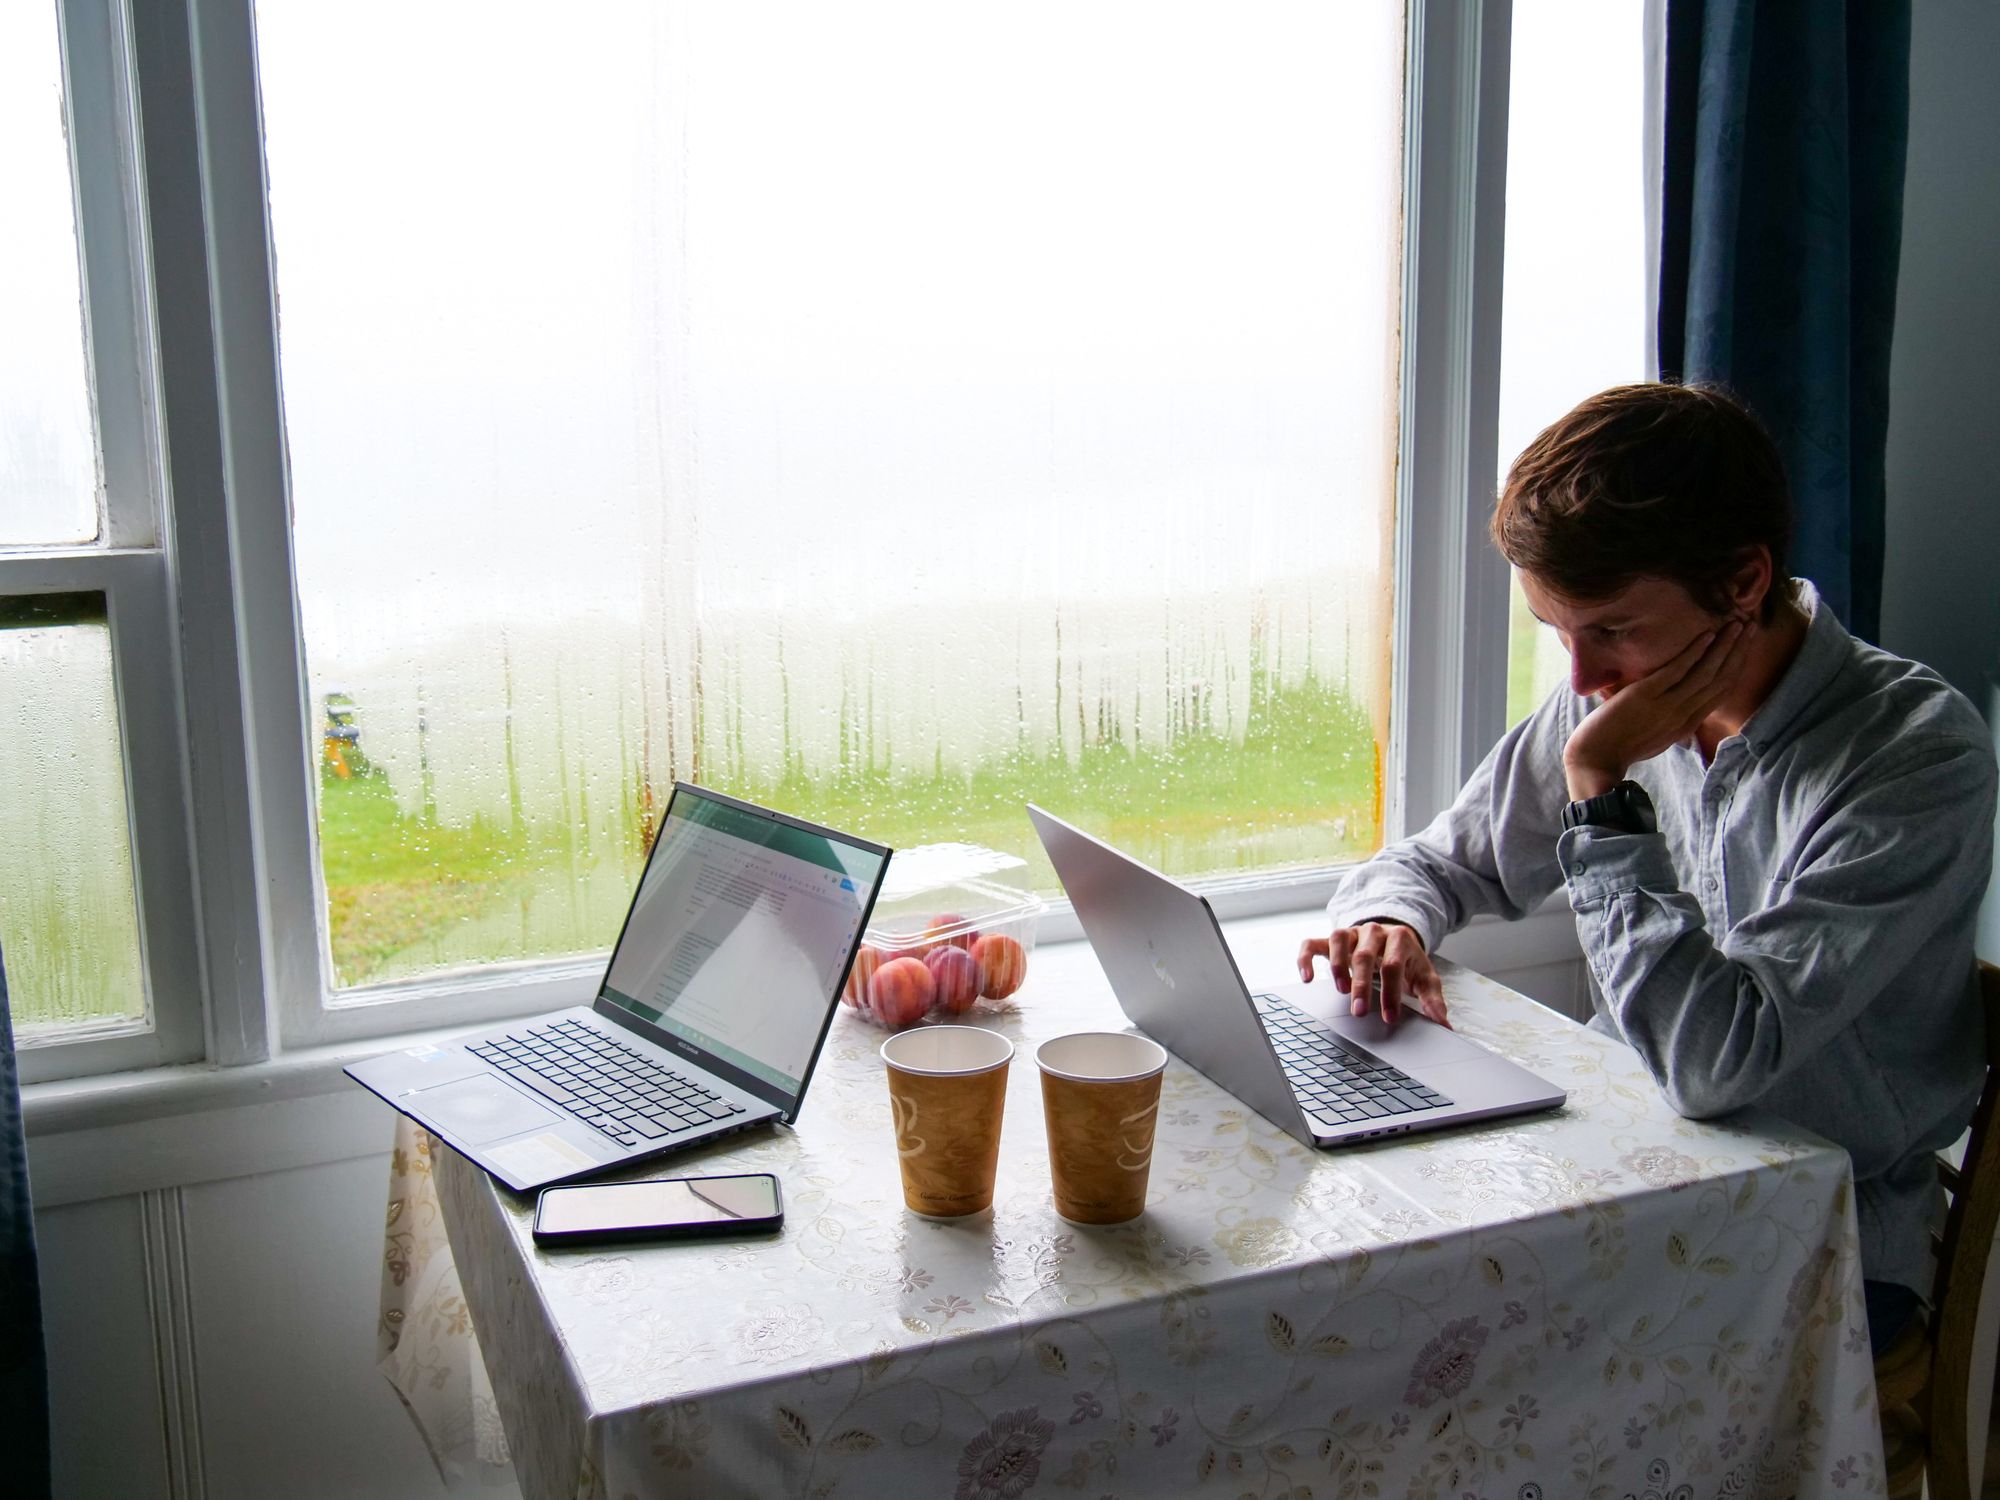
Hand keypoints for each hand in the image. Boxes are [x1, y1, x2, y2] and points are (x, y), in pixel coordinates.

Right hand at [1296, 921, 1449, 1027]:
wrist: (1393, 936)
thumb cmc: (1407, 961)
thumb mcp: (1424, 977)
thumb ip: (1433, 1000)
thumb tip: (1444, 1025)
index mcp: (1400, 939)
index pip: (1392, 965)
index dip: (1390, 992)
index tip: (1389, 1017)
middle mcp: (1374, 932)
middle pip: (1365, 956)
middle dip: (1362, 985)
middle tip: (1359, 1012)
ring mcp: (1352, 933)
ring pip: (1338, 941)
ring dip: (1338, 966)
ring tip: (1341, 991)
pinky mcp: (1332, 938)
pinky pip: (1313, 943)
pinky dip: (1306, 958)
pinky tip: (1308, 978)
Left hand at [1563, 617, 1752, 798]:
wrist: (1595, 759)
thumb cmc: (1622, 746)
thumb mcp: (1657, 735)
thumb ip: (1673, 718)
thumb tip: (1682, 703)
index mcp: (1688, 723)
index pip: (1721, 691)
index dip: (1737, 667)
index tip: (1746, 647)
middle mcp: (1684, 715)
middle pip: (1721, 679)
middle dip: (1739, 651)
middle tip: (1752, 626)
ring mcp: (1666, 705)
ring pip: (1706, 672)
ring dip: (1724, 646)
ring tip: (1737, 624)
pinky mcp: (1646, 696)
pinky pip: (1677, 671)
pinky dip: (1695, 652)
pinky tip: (1707, 635)